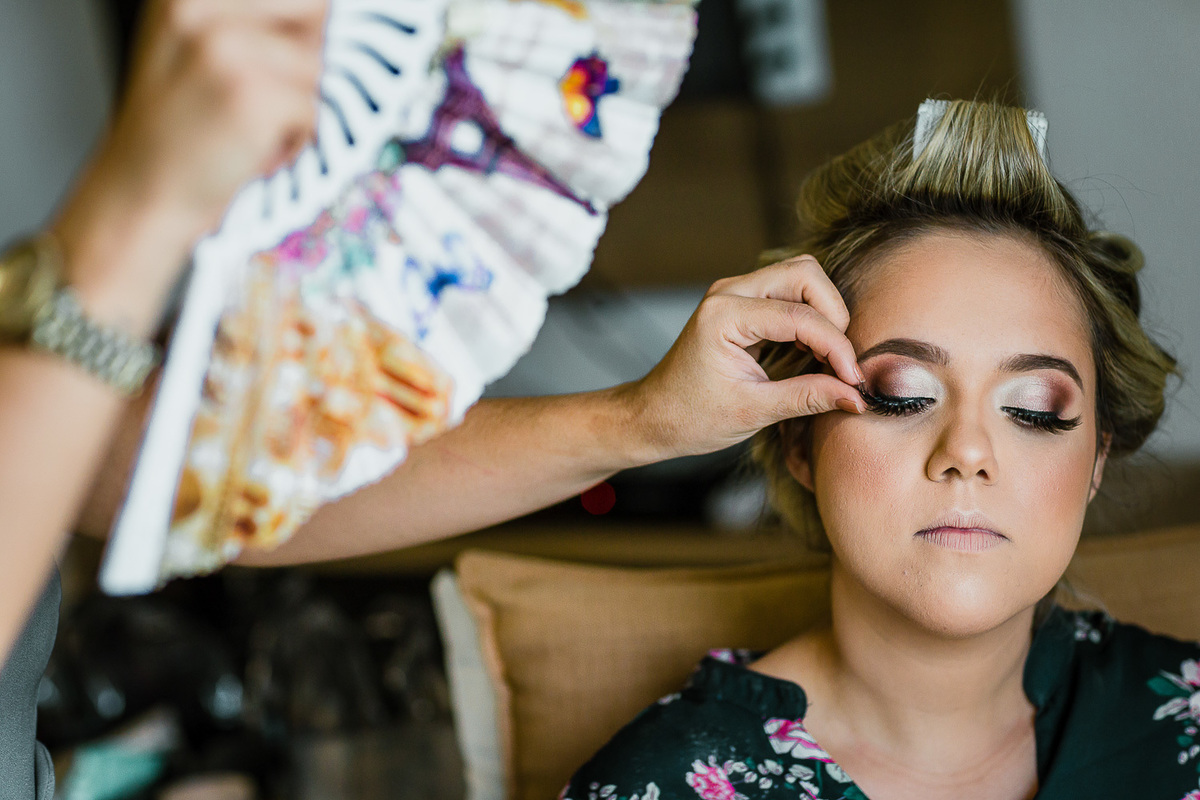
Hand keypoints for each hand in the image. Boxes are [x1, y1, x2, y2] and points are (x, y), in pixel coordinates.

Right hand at [106, 0, 326, 231]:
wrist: (141, 196)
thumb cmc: (179, 129)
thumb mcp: (193, 43)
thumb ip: (250, 16)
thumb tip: (328, 8)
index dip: (302, 25)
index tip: (276, 60)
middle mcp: (199, 4)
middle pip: (315, 11)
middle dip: (304, 58)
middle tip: (257, 95)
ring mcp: (225, 48)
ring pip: (317, 66)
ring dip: (297, 105)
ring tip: (247, 126)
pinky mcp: (250, 94)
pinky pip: (313, 110)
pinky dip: (295, 139)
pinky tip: (252, 150)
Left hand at [624, 255, 865, 458]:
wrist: (654, 417)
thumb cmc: (690, 417)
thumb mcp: (753, 412)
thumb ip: (807, 398)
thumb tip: (856, 396)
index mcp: (723, 316)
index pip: (800, 316)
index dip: (836, 347)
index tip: (854, 381)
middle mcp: (728, 293)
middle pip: (805, 274)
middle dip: (833, 314)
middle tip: (840, 362)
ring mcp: (734, 293)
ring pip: (800, 277)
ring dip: (824, 312)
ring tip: (828, 359)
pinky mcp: (742, 303)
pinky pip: (788, 292)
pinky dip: (810, 316)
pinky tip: (813, 353)